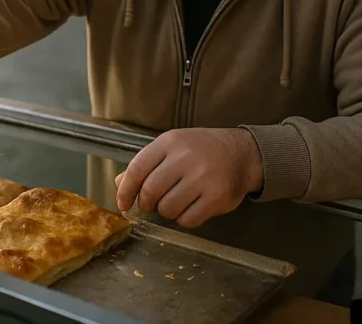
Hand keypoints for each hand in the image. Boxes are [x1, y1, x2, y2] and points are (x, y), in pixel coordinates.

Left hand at [114, 128, 263, 228]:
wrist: (241, 153)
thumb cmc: (201, 150)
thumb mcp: (172, 147)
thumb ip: (145, 164)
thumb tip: (120, 184)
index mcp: (170, 142)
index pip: (137, 168)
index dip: (126, 189)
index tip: (123, 202)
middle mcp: (185, 158)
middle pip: (150, 191)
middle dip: (146, 204)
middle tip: (151, 204)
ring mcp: (202, 178)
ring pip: (167, 209)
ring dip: (166, 211)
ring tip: (174, 202)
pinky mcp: (216, 197)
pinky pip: (187, 220)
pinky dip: (183, 219)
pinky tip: (190, 208)